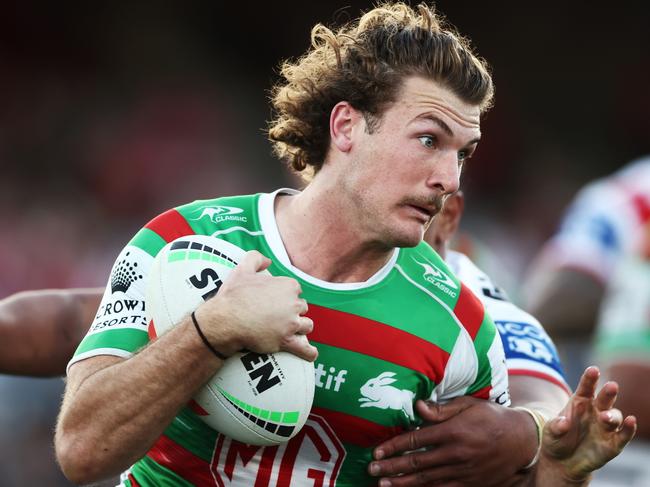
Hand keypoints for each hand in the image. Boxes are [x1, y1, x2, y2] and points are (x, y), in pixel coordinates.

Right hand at [195, 250, 317, 360]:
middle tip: (281, 316)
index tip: (278, 300)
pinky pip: (304, 348)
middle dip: (294, 311)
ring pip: (306, 326)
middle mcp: (293, 304)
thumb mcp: (242, 269)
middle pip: (302, 308)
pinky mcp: (286, 341)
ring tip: (294, 331)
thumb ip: (256, 258)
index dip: (287, 295)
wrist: (225, 320)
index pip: (296, 290)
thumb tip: (267, 261)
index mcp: (288, 286)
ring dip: (301, 328)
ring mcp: (291, 323)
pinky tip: (311, 354)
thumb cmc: (233, 295)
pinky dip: (309, 352)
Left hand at [368, 397, 535, 485]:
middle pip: (417, 463)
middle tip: (372, 469)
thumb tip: (417, 407)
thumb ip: (442, 409)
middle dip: (392, 467)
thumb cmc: (492, 417)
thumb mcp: (469, 405)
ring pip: (427, 480)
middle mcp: (456, 454)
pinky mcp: (470, 484)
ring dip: (403, 483)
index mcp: (453, 432)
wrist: (522, 441)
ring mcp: (463, 472)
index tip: (377, 451)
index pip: (416, 441)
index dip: (394, 446)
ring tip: (384, 484)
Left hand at [537, 366, 636, 483]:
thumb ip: (556, 425)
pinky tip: (631, 422)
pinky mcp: (613, 443)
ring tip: (605, 417)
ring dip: (613, 416)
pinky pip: (624, 434)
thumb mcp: (550, 432)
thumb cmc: (556, 439)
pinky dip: (629, 429)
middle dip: (608, 392)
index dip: (590, 378)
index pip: (586, 387)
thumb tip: (564, 422)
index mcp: (580, 402)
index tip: (593, 369)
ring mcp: (605, 426)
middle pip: (605, 399)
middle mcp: (596, 410)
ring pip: (614, 416)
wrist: (562, 462)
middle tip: (611, 386)